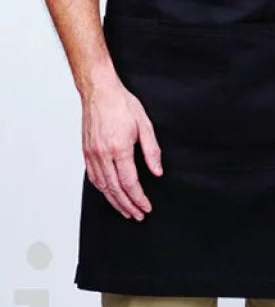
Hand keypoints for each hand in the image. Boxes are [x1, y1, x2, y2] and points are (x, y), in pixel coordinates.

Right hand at [82, 77, 162, 219]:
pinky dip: (102, 190)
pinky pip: (94, 178)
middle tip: (138, 215)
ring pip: (103, 187)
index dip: (139, 198)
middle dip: (128, 206)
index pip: (130, 183)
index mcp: (119, 148)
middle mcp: (103, 154)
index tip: (146, 207)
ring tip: (126, 210)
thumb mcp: (144, 124)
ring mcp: (92, 154)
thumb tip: (157, 172)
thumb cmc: (122, 104)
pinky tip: (110, 194)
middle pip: (115, 189)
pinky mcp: (86, 152)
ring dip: (115, 202)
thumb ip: (152, 150)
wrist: (99, 91)